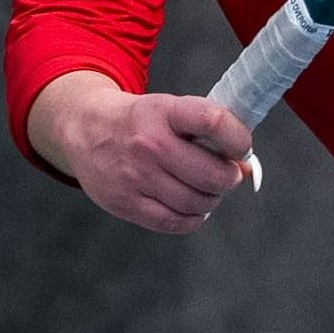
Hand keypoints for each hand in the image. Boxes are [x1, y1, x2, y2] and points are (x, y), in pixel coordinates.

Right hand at [29, 71, 253, 233]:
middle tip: (227, 174)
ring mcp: (136, 177)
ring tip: (207, 188)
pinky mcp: (126, 204)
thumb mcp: (171, 110)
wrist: (86, 130)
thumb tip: (247, 167)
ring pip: (197, 202)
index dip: (238, 139)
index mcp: (164, 111)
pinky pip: (175, 222)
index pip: (214, 122)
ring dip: (212, 198)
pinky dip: (194, 217)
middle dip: (229, 177)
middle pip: (211, 174)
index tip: (241, 147)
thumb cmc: (142, 121)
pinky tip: (192, 206)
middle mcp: (150, 144)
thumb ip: (209, 132)